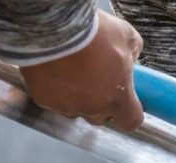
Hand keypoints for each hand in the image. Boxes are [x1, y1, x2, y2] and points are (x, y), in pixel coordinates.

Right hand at [19, 10, 144, 131]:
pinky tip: (56, 68)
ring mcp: (65, 107)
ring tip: (74, 68)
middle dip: (102, 100)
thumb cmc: (90, 34)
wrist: (53, 29)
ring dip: (77, 93)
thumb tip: (131, 55)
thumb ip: (132, 51)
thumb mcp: (125, 35)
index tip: (126, 101)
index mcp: (116, 98)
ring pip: (76, 107)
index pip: (130, 121)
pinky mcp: (43, 99)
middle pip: (101, 115)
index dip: (129, 112)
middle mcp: (92, 109)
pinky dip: (55, 87)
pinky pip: (53, 98)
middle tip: (98, 76)